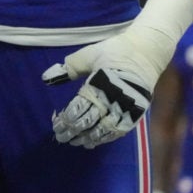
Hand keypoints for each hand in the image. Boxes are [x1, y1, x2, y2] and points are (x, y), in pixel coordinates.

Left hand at [43, 0, 192, 148]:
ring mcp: (126, 107)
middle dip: (72, 131)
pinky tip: (93, 142)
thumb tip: (45, 78)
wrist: (147, 51)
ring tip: (75, 142)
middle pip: (88, 122)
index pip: (78, 109)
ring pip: (103, 130)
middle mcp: (113, 99)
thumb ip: (69, 68)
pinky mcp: (137, 112)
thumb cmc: (115, 51)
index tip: (56, 125)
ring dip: (87, 138)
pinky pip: (119, 130)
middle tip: (60, 137)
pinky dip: (105, 138)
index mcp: (99, 84)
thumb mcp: (88, 55)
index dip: (65, 120)